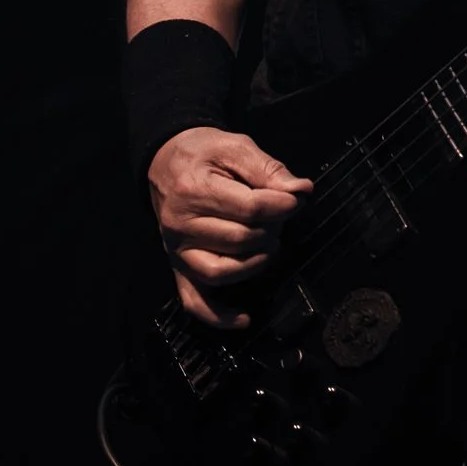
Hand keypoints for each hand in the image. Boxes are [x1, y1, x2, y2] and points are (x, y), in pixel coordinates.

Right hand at [146, 125, 312, 329]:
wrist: (165, 160)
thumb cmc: (203, 153)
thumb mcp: (236, 147)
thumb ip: (268, 169)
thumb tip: (301, 190)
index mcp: (194, 190)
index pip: (250, 208)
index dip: (283, 206)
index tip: (296, 199)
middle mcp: (180, 224)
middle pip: (239, 240)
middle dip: (271, 229)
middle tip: (280, 217)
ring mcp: (177, 250)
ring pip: (221, 271)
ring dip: (255, 263)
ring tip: (269, 245)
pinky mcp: (178, 266)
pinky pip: (195, 300)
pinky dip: (219, 316)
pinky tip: (244, 318)